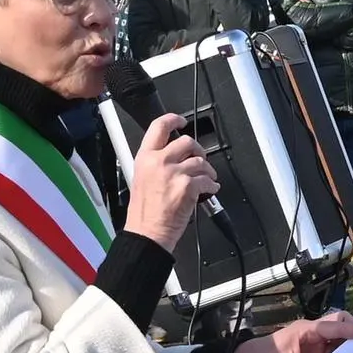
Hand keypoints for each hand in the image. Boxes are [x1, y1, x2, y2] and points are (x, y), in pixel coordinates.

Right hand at [124, 111, 215, 249]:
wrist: (147, 232)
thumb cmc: (144, 212)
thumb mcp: (141, 178)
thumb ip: (156, 162)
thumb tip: (174, 154)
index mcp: (144, 158)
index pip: (158, 126)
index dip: (173, 119)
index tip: (181, 120)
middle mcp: (158, 161)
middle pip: (186, 141)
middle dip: (198, 151)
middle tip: (200, 160)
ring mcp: (173, 173)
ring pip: (200, 161)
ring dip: (207, 171)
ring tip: (205, 180)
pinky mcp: (187, 186)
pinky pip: (208, 180)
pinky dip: (212, 185)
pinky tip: (209, 190)